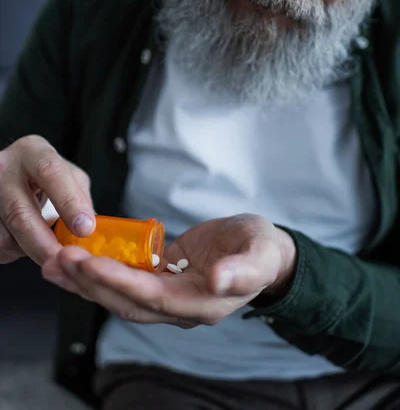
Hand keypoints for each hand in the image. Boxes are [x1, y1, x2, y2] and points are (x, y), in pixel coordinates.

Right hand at [0, 135, 95, 264]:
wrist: (9, 176)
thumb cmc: (44, 177)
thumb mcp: (68, 176)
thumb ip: (80, 199)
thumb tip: (90, 232)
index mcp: (32, 151)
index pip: (50, 172)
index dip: (69, 202)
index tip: (85, 228)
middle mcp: (3, 168)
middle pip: (20, 213)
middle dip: (45, 244)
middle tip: (65, 261)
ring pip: (6, 236)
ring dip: (29, 250)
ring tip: (43, 244)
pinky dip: (14, 252)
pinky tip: (23, 241)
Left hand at [42, 214, 296, 327]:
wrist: (262, 252)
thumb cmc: (263, 249)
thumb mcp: (260, 253)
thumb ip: (242, 270)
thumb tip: (217, 281)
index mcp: (201, 304)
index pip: (153, 298)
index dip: (120, 282)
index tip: (89, 263)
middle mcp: (179, 308)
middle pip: (127, 302)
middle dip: (91, 283)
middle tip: (58, 259)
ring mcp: (168, 295)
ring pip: (120, 295)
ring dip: (86, 281)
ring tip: (54, 263)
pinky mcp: (161, 278)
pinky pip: (126, 279)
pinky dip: (100, 271)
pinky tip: (77, 258)